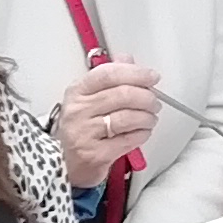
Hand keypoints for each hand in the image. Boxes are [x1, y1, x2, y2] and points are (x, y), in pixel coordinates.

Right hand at [52, 59, 163, 178]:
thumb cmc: (82, 127)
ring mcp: (85, 133)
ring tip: (150, 118)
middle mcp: (78, 111)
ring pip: (127, 118)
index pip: (108, 74)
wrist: (68, 162)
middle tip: (154, 102)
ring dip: (147, 117)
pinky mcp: (95, 154)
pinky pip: (128, 140)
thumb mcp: (89, 98)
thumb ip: (110, 77)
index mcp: (77, 91)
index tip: (152, 76)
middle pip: (122, 95)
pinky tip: (143, 132)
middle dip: (146, 97)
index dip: (135, 73)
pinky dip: (142, 134)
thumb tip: (128, 60)